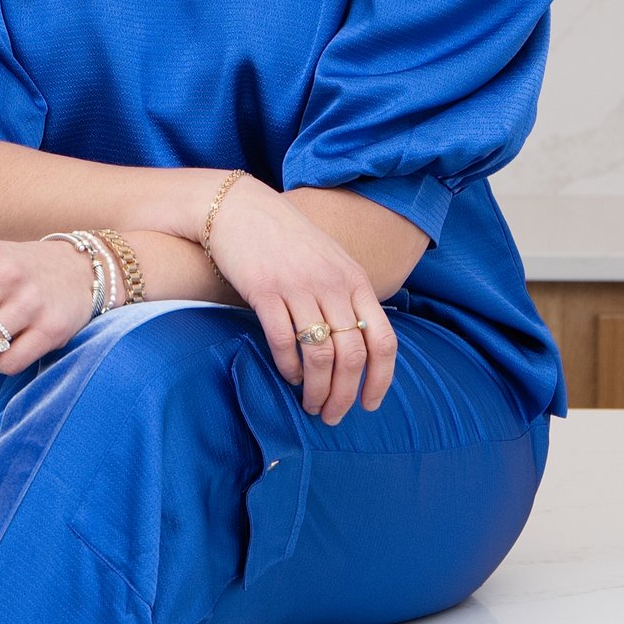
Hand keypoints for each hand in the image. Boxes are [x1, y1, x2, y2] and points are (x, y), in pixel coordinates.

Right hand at [207, 178, 398, 423]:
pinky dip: (289, 368)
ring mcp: (299, 287)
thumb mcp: (330, 261)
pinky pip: (284, 342)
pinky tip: (288, 376)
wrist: (240, 207)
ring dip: (318, 390)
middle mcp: (333, 284)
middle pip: (352, 356)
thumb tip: (359, 343)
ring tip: (310, 405)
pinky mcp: (265, 291)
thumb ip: (348, 295)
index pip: (383, 339)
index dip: (381, 379)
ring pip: (321, 356)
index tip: (369, 404)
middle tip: (333, 416)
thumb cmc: (285, 239)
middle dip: (345, 395)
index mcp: (355, 280)